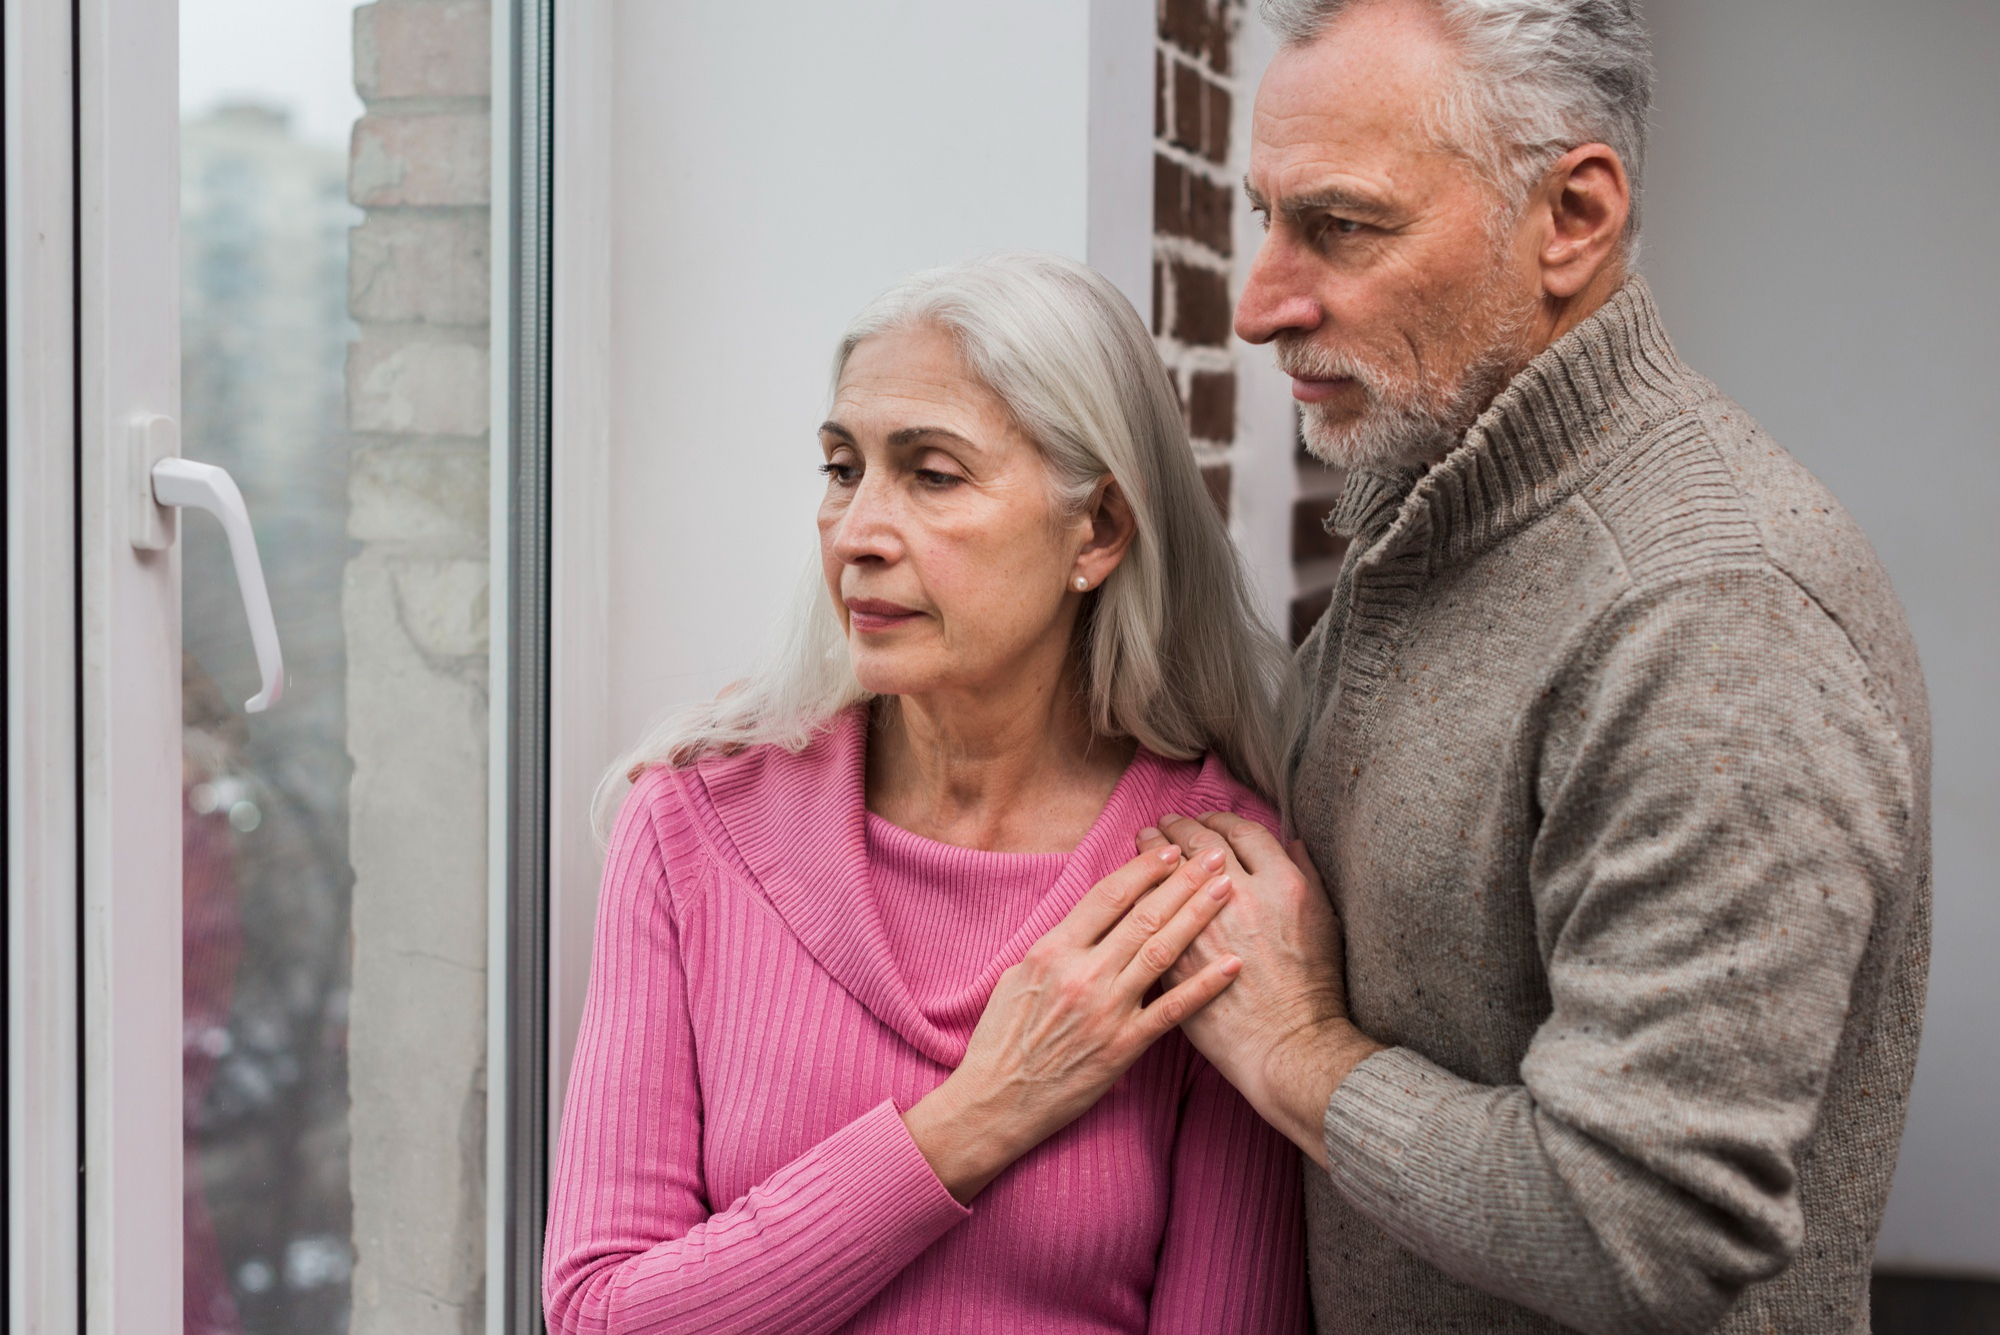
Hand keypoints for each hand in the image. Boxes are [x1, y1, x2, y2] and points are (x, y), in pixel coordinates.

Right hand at [903, 843, 1240, 1201]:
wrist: (995, 1101)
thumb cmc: (1001, 1039)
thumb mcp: (1016, 977)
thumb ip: (1056, 947)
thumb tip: (1087, 921)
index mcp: (1053, 951)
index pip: (1108, 896)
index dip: (1144, 869)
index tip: (1171, 850)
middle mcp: (1082, 974)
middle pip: (1143, 916)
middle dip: (1184, 881)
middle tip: (1214, 856)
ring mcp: (1106, 1011)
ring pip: (1161, 953)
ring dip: (1198, 917)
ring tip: (1226, 889)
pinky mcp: (1123, 1047)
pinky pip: (1171, 1011)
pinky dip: (1204, 986)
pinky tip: (1231, 964)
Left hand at [1139, 814, 1385, 1165]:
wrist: (1289, 1045)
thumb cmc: (1313, 989)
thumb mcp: (1324, 922)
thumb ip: (1306, 875)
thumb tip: (1291, 842)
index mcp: (1281, 885)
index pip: (1241, 833)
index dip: (1220, 820)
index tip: (1207, 820)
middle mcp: (1241, 898)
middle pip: (1199, 845)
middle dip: (1178, 828)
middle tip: (1165, 822)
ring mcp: (1204, 930)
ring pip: (1168, 875)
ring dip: (1152, 853)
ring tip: (1142, 839)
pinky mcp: (1178, 960)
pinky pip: (1150, 917)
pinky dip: (1140, 895)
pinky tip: (1134, 888)